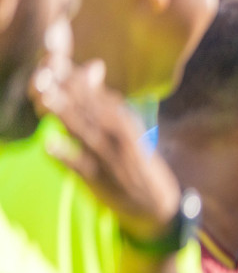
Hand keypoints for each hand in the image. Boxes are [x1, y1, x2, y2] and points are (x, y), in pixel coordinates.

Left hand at [29, 58, 181, 243]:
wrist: (157, 207)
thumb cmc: (138, 164)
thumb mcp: (131, 132)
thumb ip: (108, 103)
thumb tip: (94, 68)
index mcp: (128, 125)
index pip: (100, 96)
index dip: (77, 79)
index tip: (56, 64)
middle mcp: (120, 139)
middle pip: (91, 110)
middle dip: (68, 91)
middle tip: (45, 75)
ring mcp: (109, 160)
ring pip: (85, 133)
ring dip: (65, 115)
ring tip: (45, 99)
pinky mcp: (98, 181)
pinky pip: (78, 167)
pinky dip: (64, 157)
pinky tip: (48, 146)